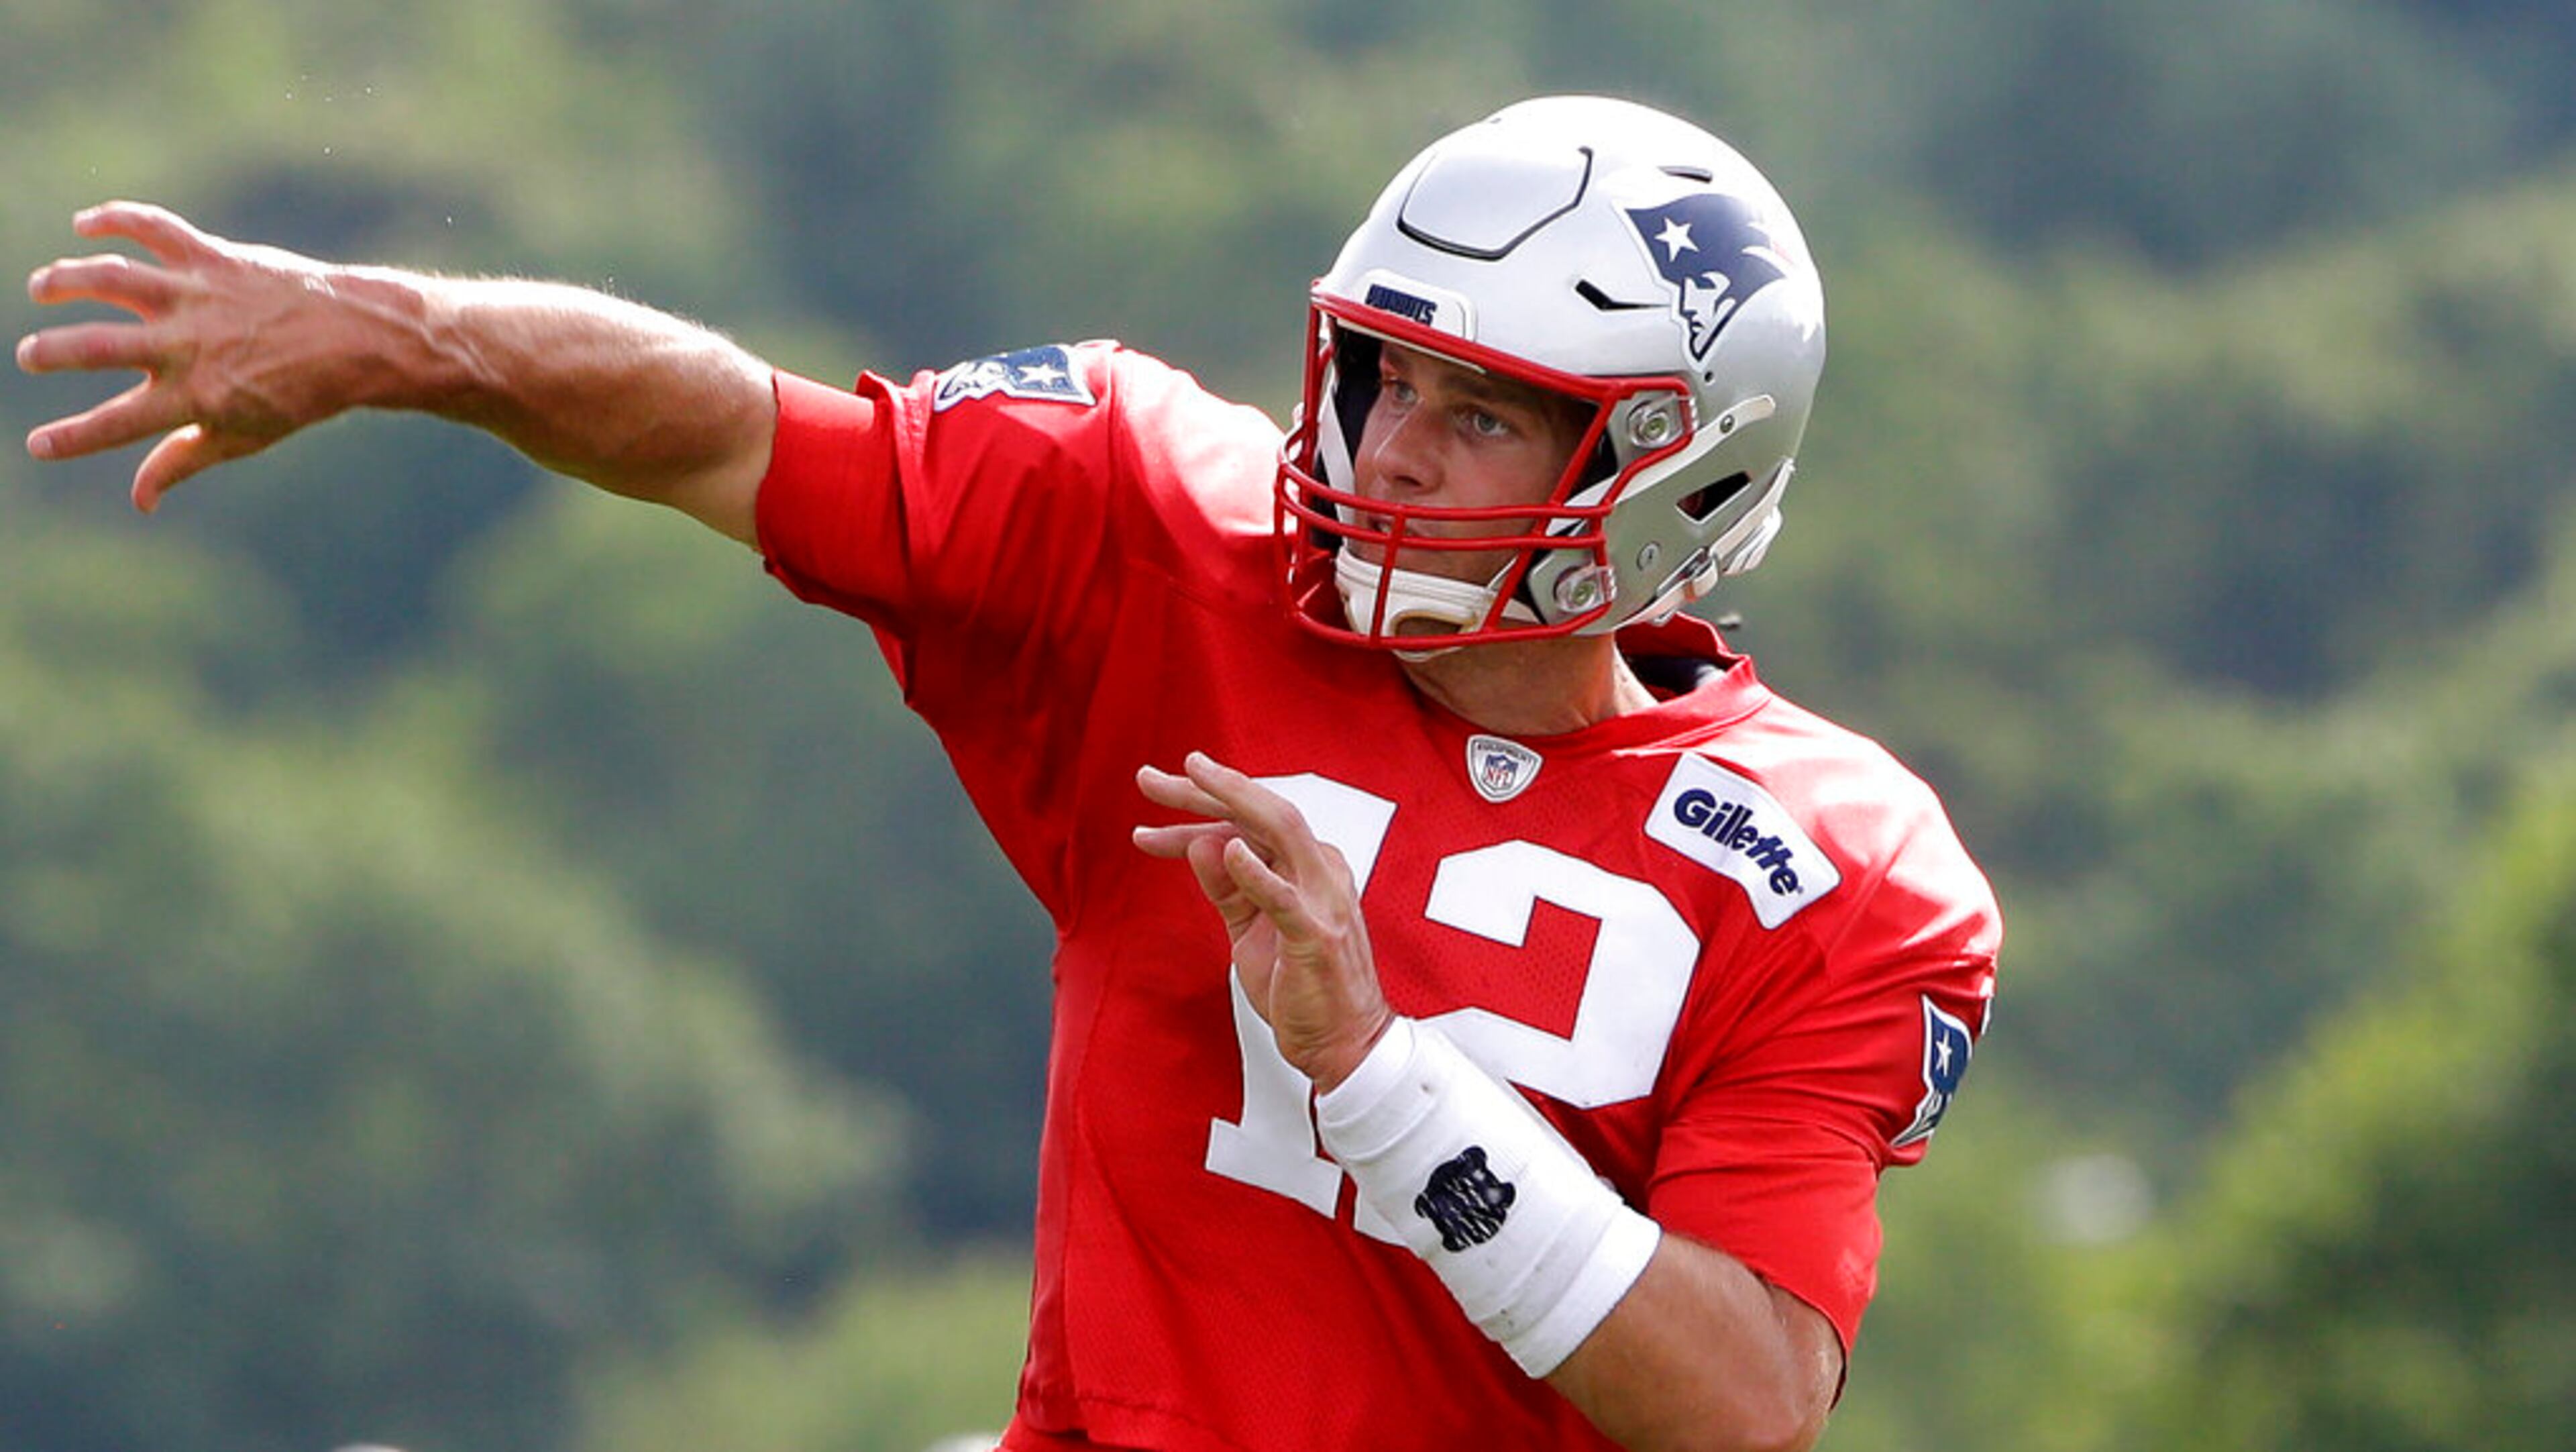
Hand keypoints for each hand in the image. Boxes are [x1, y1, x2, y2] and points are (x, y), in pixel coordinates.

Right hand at [19, 201, 373, 510]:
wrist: (358, 340)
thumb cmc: (300, 394)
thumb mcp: (244, 436)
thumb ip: (183, 460)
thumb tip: (139, 501)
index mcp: (194, 396)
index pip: (117, 424)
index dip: (71, 438)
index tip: (36, 446)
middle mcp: (188, 345)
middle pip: (97, 347)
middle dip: (52, 351)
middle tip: (29, 355)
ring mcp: (198, 296)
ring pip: (111, 278)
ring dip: (66, 280)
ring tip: (43, 288)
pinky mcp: (213, 258)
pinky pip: (153, 228)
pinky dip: (114, 218)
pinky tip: (86, 225)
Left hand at [1134, 752, 1393, 1090]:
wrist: (1344, 1043)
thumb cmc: (1302, 985)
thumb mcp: (1249, 929)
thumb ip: (1226, 889)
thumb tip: (1199, 844)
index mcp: (1307, 865)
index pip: (1247, 823)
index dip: (1195, 811)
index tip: (1151, 807)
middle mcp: (1320, 869)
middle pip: (1262, 811)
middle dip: (1205, 789)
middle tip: (1150, 778)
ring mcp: (1323, 899)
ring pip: (1281, 831)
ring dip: (1233, 801)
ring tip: (1192, 780)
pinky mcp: (1317, 936)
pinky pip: (1286, 897)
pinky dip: (1257, 872)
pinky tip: (1229, 849)